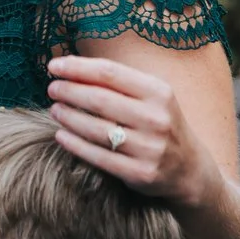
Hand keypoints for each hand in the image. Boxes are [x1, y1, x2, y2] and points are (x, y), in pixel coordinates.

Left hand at [46, 55, 213, 207]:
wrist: (188, 169)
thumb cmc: (159, 124)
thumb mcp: (151, 97)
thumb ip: (118, 82)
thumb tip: (70, 65)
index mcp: (159, 92)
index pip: (109, 73)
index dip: (76, 67)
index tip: (54, 66)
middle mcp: (157, 119)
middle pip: (99, 99)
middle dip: (68, 91)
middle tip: (51, 89)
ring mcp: (150, 148)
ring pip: (96, 129)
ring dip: (68, 117)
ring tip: (55, 110)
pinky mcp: (140, 173)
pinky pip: (98, 156)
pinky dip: (74, 144)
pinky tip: (61, 135)